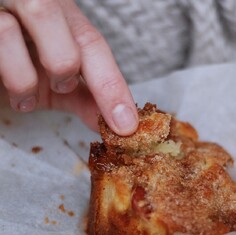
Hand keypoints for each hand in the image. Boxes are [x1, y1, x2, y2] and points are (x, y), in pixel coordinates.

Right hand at [0, 0, 137, 134]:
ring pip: (7, 29)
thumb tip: (119, 124)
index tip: (125, 124)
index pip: (91, 42)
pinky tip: (5, 90)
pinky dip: (1, 75)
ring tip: (26, 97)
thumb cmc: (30, 68)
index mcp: (62, 18)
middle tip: (63, 87)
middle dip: (62, 61)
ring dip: (23, 76)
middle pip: (48, 13)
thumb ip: (89, 100)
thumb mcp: (61, 85)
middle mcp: (31, 6)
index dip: (111, 84)